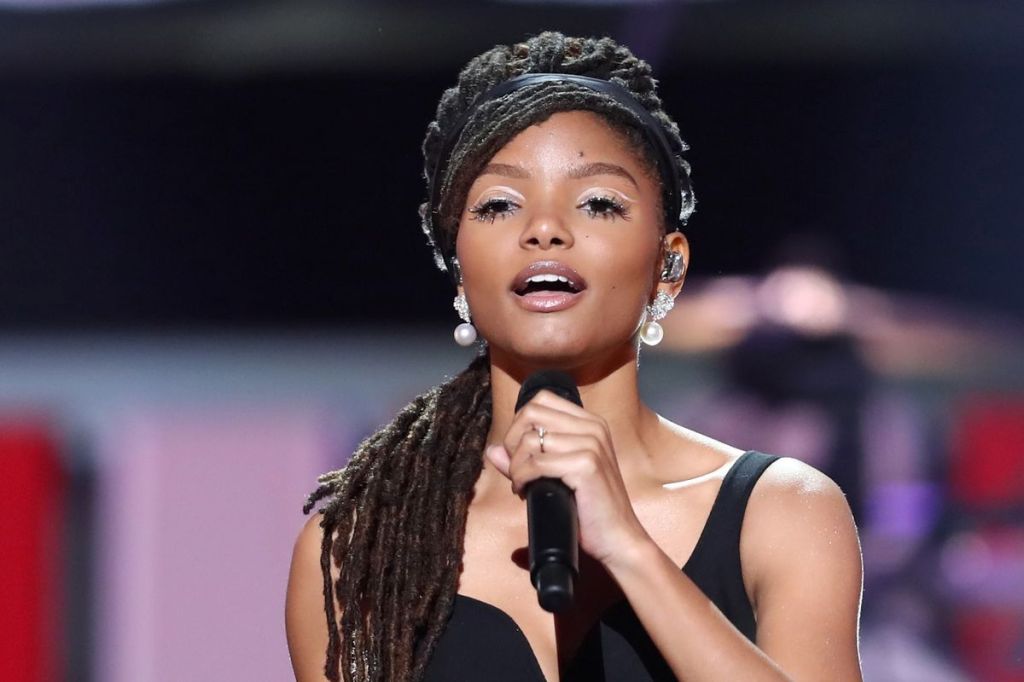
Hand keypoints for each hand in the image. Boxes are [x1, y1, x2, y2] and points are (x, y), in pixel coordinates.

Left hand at [484, 389, 650, 567]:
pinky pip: (536, 464)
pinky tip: (526, 492)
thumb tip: (492, 450)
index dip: (520, 423)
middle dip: (513, 441)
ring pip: (529, 440)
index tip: (520, 452)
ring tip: (522, 485)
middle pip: (531, 413)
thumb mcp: (558, 476)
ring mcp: (592, 444)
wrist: (618, 538)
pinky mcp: (586, 465)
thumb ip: (526, 460)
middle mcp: (593, 428)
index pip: (541, 399)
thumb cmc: (588, 508)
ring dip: (516, 466)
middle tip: (516, 469)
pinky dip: (522, 478)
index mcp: (591, 423)